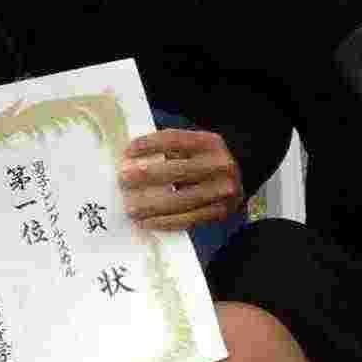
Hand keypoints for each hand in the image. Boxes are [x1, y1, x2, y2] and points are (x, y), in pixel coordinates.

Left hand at [116, 126, 244, 233]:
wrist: (239, 175)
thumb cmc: (203, 158)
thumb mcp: (192, 144)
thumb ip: (169, 148)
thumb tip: (130, 159)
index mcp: (209, 142)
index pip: (174, 140)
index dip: (150, 144)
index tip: (128, 151)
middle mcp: (220, 165)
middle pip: (178, 170)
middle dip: (147, 176)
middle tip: (123, 180)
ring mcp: (223, 190)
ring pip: (182, 199)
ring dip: (152, 205)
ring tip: (130, 208)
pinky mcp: (220, 211)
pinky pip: (189, 219)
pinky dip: (166, 221)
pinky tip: (147, 222)